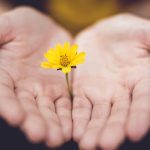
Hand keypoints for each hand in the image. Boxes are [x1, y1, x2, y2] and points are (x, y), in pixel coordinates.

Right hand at [0, 7, 71, 146]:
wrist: (48, 32)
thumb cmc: (25, 26)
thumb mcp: (10, 26)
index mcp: (6, 75)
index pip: (4, 93)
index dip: (7, 105)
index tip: (15, 116)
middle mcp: (24, 88)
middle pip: (27, 108)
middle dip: (33, 121)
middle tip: (40, 135)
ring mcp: (44, 91)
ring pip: (47, 111)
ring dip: (52, 125)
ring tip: (56, 138)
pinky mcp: (62, 91)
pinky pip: (64, 106)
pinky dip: (66, 117)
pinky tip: (70, 129)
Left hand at [73, 14, 149, 149]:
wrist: (102, 35)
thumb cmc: (126, 32)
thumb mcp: (143, 33)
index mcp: (141, 80)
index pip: (143, 101)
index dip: (140, 115)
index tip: (134, 132)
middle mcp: (122, 92)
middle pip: (118, 114)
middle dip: (112, 130)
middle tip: (104, 145)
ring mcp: (101, 93)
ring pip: (98, 115)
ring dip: (93, 129)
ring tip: (86, 144)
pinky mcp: (83, 91)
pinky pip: (81, 107)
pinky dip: (78, 118)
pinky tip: (75, 131)